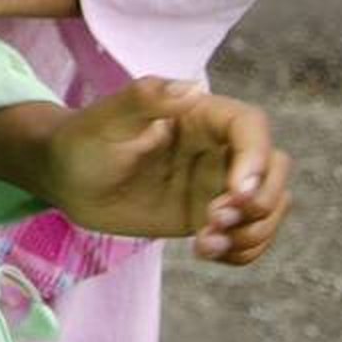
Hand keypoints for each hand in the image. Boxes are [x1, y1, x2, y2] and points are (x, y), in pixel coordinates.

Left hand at [32, 78, 293, 263]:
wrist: (66, 179)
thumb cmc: (82, 140)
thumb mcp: (106, 119)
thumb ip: (145, 100)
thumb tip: (192, 88)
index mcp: (198, 115)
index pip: (251, 127)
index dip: (256, 160)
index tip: (234, 194)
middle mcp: (216, 148)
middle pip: (275, 169)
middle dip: (259, 202)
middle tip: (213, 220)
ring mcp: (216, 183)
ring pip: (270, 205)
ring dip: (252, 232)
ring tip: (206, 244)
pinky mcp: (209, 215)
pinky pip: (250, 234)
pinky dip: (243, 251)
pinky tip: (208, 254)